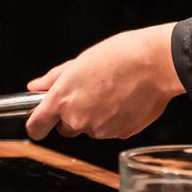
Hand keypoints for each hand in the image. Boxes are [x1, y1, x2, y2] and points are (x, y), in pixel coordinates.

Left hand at [24, 24, 183, 139]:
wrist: (156, 64)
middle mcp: (78, 119)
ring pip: (90, 128)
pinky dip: (113, 120)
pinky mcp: (120, 135)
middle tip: (89, 93)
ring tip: (112, 92)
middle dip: (72, 116)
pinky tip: (124, 100)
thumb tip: (35, 87)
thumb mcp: (80, 61)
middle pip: (65, 128)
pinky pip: (110, 131)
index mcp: (63, 99)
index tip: (40, 121)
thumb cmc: (120, 56)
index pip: (36, 127)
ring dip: (95, 116)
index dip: (36, 124)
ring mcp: (100, 130)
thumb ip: (54, 79)